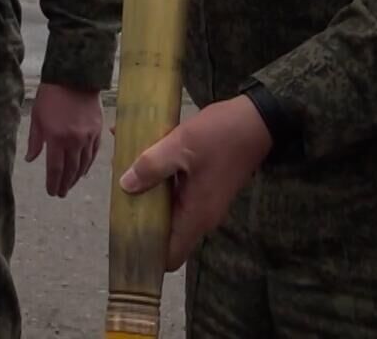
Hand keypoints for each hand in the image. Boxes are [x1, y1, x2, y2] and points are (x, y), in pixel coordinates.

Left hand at [25, 83, 102, 196]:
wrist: (75, 77)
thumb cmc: (51, 95)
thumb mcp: (37, 117)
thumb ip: (35, 141)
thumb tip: (31, 159)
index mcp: (56, 138)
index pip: (55, 169)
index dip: (53, 183)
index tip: (51, 192)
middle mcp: (74, 141)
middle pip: (70, 170)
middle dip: (65, 184)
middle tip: (61, 194)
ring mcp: (88, 137)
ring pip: (83, 164)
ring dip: (76, 177)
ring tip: (71, 185)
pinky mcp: (97, 131)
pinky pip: (94, 153)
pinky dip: (88, 164)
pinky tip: (84, 170)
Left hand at [118, 94, 272, 270]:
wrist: (257, 120)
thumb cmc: (221, 135)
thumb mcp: (181, 145)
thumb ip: (151, 166)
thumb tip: (125, 185)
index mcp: (196, 216)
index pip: (169, 257)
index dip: (146, 253)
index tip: (125, 236)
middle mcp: (202, 217)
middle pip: (165, 234)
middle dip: (141, 218)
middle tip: (118, 197)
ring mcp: (206, 203)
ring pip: (170, 211)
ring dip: (149, 196)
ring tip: (126, 173)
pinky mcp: (207, 189)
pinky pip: (178, 195)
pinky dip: (162, 182)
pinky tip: (145, 158)